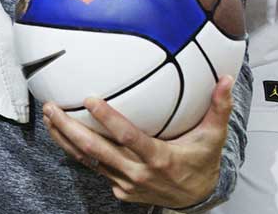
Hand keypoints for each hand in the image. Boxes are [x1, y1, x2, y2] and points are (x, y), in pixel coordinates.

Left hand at [44, 76, 234, 207]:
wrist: (197, 199)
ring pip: (89, 160)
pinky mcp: (119, 190)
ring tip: (50, 117)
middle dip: (70, 128)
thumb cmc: (202, 162)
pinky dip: (77, 152)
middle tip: (52, 107)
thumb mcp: (213, 137)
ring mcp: (126, 184)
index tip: (90, 99)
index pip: (127, 137)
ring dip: (66, 139)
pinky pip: (94, 168)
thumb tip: (227, 78)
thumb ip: (218, 107)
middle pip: (96, 150)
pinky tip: (63, 134)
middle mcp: (137, 173)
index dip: (108, 119)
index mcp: (158, 158)